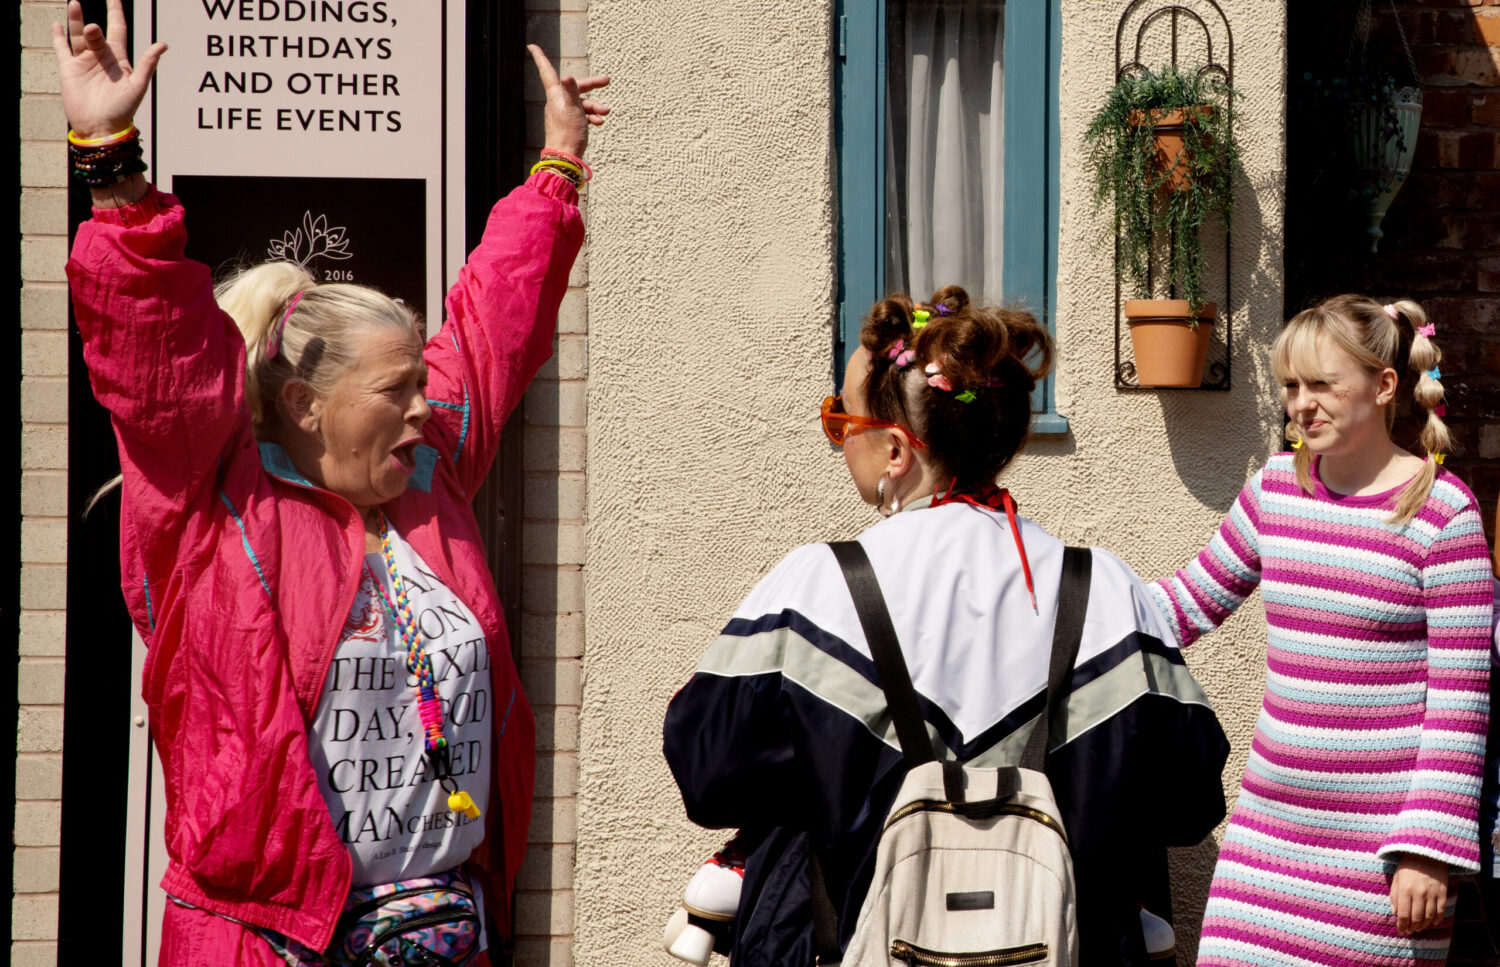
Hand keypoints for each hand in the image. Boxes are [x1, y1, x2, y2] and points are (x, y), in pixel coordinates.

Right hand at [52, 0, 166, 138]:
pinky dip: (58, 36)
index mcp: (119, 59)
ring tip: (74, 3)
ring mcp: (84, 62)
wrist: (100, 128)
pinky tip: (57, 24)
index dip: (116, 12)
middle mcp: (101, 57)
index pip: (118, 29)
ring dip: (76, 20)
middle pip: (97, 33)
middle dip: (94, 28)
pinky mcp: (69, 70)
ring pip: (78, 35)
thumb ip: (148, 64)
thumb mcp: (138, 86)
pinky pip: (62, 48)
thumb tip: (163, 44)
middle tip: (94, 29)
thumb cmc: (122, 110)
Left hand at [527, 45, 609, 158]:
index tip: (532, 46)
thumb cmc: (568, 133)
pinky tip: (599, 122)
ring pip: (582, 103)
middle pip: (575, 87)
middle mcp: (558, 102)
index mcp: (556, 95)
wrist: (566, 157)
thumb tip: (567, 77)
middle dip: (592, 85)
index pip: (547, 71)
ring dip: (595, 106)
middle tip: (607, 81)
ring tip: (605, 113)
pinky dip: (591, 117)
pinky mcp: (570, 123)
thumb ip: (572, 92)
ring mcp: (564, 113)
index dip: (540, 58)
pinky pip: (582, 115)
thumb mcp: (573, 110)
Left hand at [1390, 853, 1448, 934]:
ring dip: (1424, 925)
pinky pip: (1441, 911)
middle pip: (1416, 918)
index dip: (1402, 925)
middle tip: (1410, 931)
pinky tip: (1433, 923)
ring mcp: (1432, 894)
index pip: (1403, 914)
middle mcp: (1419, 894)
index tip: (1401, 931)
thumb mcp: (1396, 878)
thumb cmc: (1408, 866)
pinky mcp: (1443, 893)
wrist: (1427, 854)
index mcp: (1405, 890)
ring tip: (1419, 928)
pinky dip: (1437, 919)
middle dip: (1412, 927)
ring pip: (1429, 917)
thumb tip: (1395, 913)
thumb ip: (1394, 896)